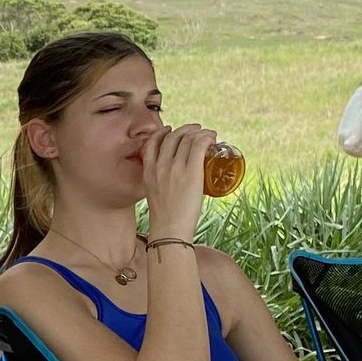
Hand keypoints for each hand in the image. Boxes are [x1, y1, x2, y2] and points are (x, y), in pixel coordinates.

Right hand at [141, 121, 212, 243]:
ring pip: (188, 138)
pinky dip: (207, 137)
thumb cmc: (164, 218)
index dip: (165, 132)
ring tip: (209, 135)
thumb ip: (158, 183)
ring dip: (201, 132)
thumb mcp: (153, 194)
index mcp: (148, 171)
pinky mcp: (191, 172)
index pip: (154, 141)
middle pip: (173, 136)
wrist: (169, 231)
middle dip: (187, 129)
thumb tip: (172, 182)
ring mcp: (175, 168)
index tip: (173, 131)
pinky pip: (199, 145)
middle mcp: (160, 166)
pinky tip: (213, 138)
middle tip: (197, 131)